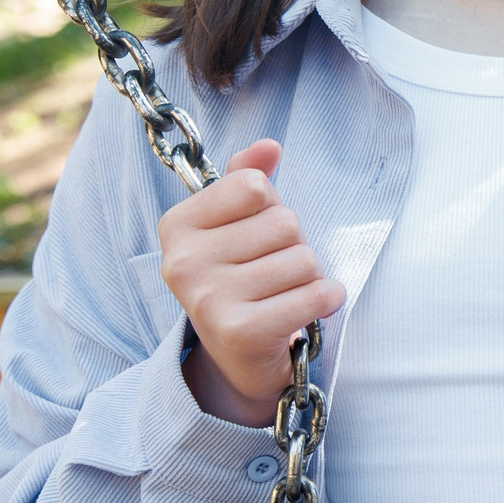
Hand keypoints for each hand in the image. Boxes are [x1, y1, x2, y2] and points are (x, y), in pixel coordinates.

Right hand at [160, 138, 344, 426]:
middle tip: (273, 272)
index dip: (271, 207)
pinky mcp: (239, 332)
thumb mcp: (238, 224)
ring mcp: (207, 299)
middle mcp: (182, 262)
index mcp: (177, 225)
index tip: (255, 237)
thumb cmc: (243, 277)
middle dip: (293, 245)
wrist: (239, 356)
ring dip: (308, 276)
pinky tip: (310, 308)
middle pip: (284, 222)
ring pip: (303, 258)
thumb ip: (248, 180)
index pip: (253, 186)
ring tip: (283, 293)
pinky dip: (326, 299)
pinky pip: (315, 294)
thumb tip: (268, 147)